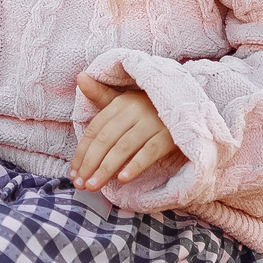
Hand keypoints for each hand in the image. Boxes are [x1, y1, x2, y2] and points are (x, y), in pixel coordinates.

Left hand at [73, 73, 183, 187]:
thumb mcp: (125, 100)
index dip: (82, 153)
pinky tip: (123, 178)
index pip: (95, 130)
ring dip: (107, 168)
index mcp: (121, 102)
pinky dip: (135, 165)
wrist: (188, 107)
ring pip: (124, 147)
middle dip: (91, 164)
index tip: (74, 174)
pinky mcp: (170, 135)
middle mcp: (135, 109)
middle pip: (106, 139)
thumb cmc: (149, 107)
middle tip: (82, 185)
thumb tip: (80, 77)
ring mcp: (153, 122)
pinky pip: (150, 151)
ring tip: (95, 185)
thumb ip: (101, 94)